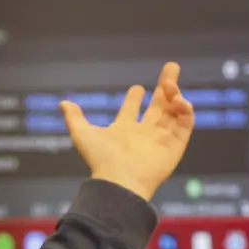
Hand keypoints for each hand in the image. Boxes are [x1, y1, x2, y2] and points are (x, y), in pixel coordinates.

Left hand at [60, 62, 194, 200]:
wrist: (120, 181)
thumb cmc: (101, 160)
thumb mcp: (83, 134)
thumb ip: (75, 118)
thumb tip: (62, 103)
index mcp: (124, 130)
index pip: (132, 110)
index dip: (135, 97)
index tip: (137, 87)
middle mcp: (144, 133)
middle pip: (159, 106)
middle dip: (166, 86)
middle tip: (171, 67)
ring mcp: (161, 139)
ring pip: (174, 112)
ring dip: (175, 95)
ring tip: (171, 84)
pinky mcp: (176, 145)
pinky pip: (185, 124)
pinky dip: (186, 110)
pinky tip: (179, 99)